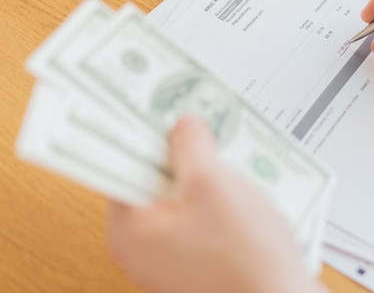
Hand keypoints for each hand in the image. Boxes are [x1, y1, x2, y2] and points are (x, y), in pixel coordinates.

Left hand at [107, 116, 325, 292]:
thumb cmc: (245, 255)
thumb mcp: (214, 184)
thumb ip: (192, 147)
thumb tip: (184, 128)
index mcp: (130, 232)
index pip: (119, 169)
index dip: (140, 138)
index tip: (154, 116)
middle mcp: (141, 252)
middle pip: (149, 185)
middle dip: (177, 158)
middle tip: (198, 136)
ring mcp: (169, 263)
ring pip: (176, 204)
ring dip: (198, 180)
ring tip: (224, 164)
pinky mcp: (195, 267)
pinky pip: (195, 224)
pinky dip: (211, 205)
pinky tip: (236, 194)